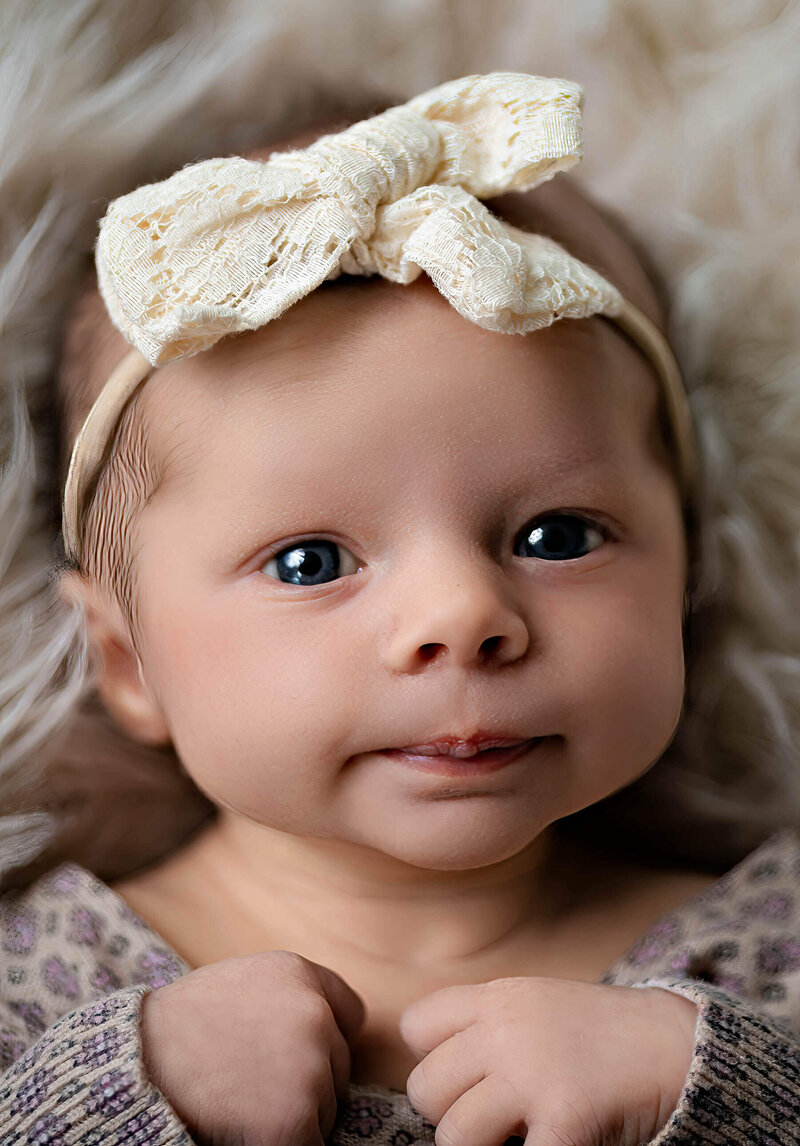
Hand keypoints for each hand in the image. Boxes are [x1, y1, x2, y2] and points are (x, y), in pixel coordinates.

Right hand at [140, 950, 365, 1145]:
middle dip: (308, 1084)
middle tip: (252, 1083)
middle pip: (339, 1068)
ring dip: (297, 1116)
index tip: (300, 1056)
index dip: (328, 1041)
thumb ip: (289, 998)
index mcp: (299, 974)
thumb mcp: (241, 984)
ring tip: (243, 1101)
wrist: (133, 1064)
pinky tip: (248, 1130)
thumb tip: (331, 1031)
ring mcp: (307, 1067)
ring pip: (328, 1110)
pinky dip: (286, 1144)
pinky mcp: (293, 1119)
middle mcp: (313, 1014)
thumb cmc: (179, 1029)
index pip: (350, 1014)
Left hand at [399, 977, 697, 1145]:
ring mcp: (532, 1075)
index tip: (466, 1077)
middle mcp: (505, 1030)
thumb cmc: (601, 1032)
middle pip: (425, 1089)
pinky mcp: (563, 1120)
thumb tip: (435, 1073)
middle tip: (494, 1118)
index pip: (417, 1027)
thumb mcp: (537, 1003)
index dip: (434, 1059)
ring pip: (453, 1136)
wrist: (676, 1043)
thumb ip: (487, 1025)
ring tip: (517, 1136)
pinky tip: (548, 1143)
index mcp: (497, 997)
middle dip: (452, 1112)